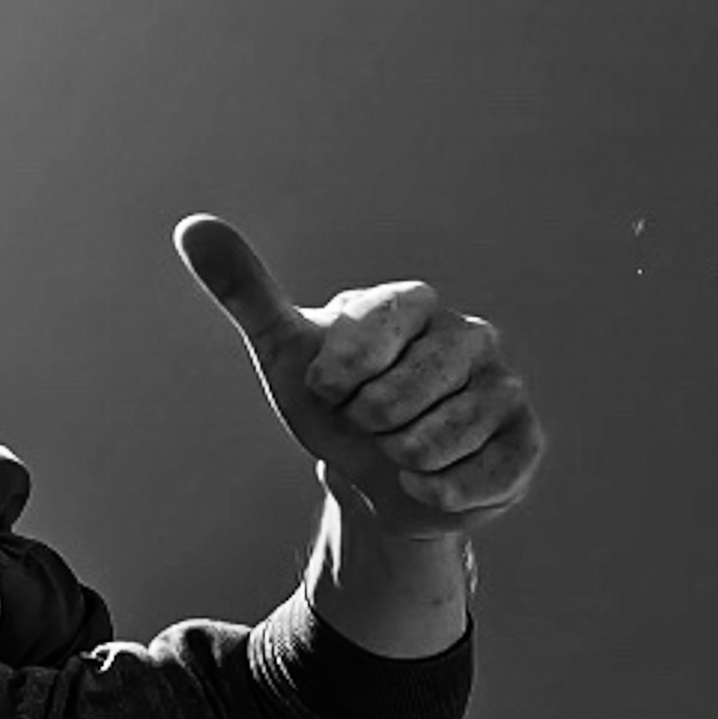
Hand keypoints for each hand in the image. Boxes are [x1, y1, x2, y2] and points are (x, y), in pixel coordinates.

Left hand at [175, 215, 544, 537]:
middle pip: (404, 395)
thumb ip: (245, 291)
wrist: (373, 475)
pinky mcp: (525, 441)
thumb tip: (192, 226)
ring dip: (400, 460)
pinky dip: (441, 491)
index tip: (326, 389)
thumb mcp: (283, 350)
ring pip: (439, 440)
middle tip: (366, 423)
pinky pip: (485, 474)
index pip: (371, 333)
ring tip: (396, 450)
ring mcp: (504, 387)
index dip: (336, 377)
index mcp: (415, 304)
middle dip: (367, 425)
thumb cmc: (334, 401)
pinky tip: (425, 483)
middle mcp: (470, 335)